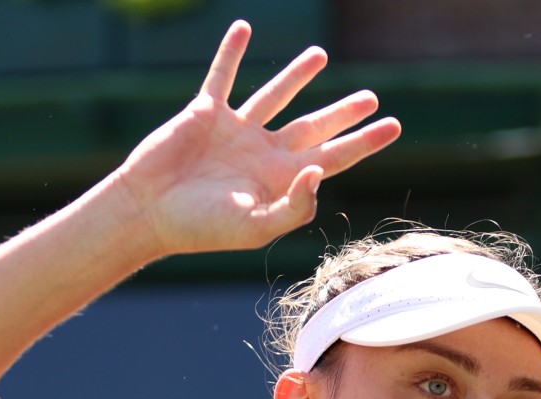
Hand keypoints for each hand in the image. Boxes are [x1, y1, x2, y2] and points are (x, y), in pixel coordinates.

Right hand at [109, 21, 401, 255]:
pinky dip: (231, 52)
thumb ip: (294, 205)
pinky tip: (242, 28)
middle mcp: (262, 153)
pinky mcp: (204, 113)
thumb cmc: (199, 229)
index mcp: (279, 180)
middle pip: (313, 127)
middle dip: (343, 113)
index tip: (394, 126)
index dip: (364, 142)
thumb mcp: (254, 228)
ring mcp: (235, 131)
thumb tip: (321, 170)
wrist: (146, 213)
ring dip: (296, 74)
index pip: (333, 157)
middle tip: (371, 97)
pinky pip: (222, 76)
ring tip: (319, 55)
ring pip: (274, 95)